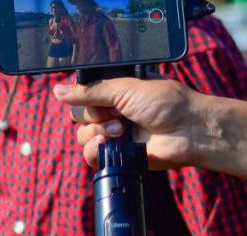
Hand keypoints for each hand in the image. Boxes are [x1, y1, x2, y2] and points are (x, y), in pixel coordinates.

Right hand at [53, 77, 200, 170]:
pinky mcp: (118, 157)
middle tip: (114, 116)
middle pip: (79, 115)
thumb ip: (90, 91)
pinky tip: (109, 145)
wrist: (189, 130)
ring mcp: (115, 135)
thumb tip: (57, 91)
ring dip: (95, 133)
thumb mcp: (125, 88)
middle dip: (92, 116)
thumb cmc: (166, 103)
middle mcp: (112, 112)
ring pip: (83, 136)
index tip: (89, 97)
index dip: (82, 97)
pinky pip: (92, 156)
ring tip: (119, 131)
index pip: (83, 94)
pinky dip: (96, 151)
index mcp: (114, 92)